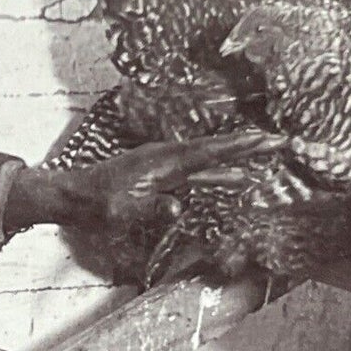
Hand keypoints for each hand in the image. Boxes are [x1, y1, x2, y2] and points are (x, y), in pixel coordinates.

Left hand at [6, 130, 285, 235]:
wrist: (73, 196)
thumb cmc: (95, 205)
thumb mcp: (123, 211)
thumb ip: (151, 207)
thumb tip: (178, 207)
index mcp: (161, 162)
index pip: (207, 153)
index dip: (238, 147)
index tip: (265, 139)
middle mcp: (166, 157)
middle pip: (214, 150)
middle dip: (247, 147)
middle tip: (278, 141)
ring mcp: (163, 165)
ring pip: (207, 161)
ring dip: (235, 160)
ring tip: (264, 158)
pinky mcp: (160, 175)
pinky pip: (195, 174)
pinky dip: (216, 175)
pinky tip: (233, 179)